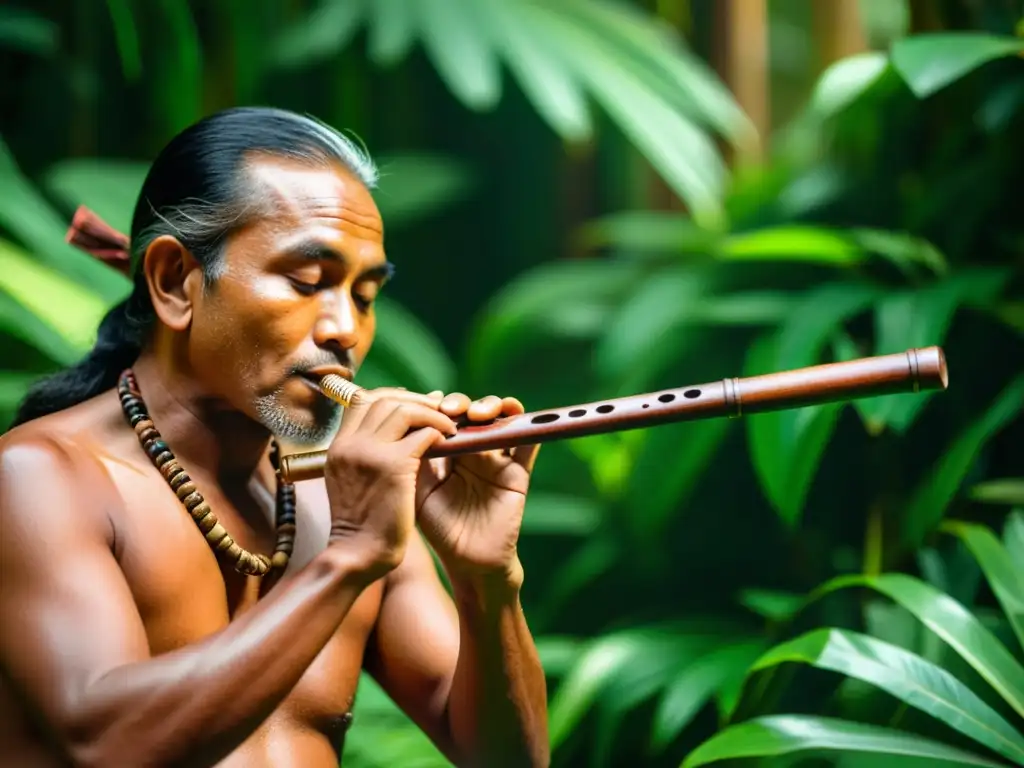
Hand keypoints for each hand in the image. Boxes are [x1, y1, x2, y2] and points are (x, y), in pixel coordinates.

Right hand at [322, 388, 456, 580]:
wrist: (358, 556)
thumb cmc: (362, 525)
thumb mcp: (352, 482)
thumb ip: (366, 455)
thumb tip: (395, 431)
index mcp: (338, 446)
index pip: (362, 400)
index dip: (393, 398)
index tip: (416, 405)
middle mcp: (349, 443)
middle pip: (383, 399)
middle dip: (416, 400)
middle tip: (439, 409)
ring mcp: (368, 452)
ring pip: (404, 409)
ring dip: (431, 413)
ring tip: (448, 426)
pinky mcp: (392, 465)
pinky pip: (423, 434)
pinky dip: (439, 432)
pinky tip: (450, 441)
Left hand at [414, 391, 539, 586]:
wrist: (469, 562)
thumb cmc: (440, 530)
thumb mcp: (419, 491)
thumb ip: (416, 459)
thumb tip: (412, 422)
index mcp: (447, 453)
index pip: (445, 419)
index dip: (439, 406)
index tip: (431, 404)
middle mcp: (473, 452)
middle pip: (472, 414)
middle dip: (463, 404)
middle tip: (451, 411)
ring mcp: (497, 460)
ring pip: (501, 421)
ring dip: (493, 408)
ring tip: (480, 414)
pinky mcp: (518, 473)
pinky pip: (528, 446)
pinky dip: (529, 428)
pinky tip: (518, 417)